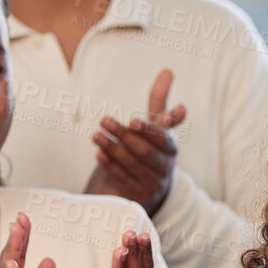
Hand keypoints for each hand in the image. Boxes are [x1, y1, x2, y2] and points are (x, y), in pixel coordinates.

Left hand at [83, 69, 188, 215]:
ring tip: (96, 135)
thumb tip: (167, 70)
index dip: (150, 129)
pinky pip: (123, 179)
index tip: (134, 120)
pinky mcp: (139, 196)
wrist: (141, 189)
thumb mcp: (153, 126)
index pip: (163, 138)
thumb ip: (159, 101)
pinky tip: (99, 154)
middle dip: (124, 135)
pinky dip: (110, 166)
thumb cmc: (147, 150)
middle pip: (145, 150)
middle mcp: (165, 166)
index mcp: (171, 147)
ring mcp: (153, 183)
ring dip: (113, 148)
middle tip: (104, 120)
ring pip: (132, 164)